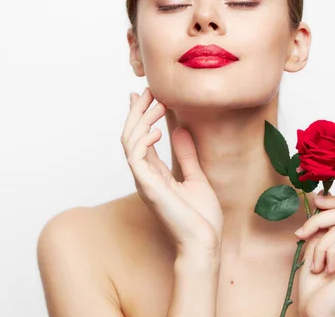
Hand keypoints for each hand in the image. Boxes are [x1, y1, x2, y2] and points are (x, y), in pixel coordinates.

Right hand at [121, 87, 223, 255]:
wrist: (205, 242)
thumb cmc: (201, 217)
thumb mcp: (196, 177)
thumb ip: (186, 155)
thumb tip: (180, 130)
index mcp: (154, 174)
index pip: (141, 139)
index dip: (141, 116)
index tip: (146, 95)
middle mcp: (145, 176)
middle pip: (130, 136)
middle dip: (137, 112)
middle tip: (146, 91)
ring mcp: (144, 182)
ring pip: (129, 143)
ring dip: (140, 120)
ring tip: (155, 104)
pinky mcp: (149, 188)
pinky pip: (136, 158)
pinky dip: (143, 140)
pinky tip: (158, 129)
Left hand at [294, 193, 334, 316]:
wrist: (315, 309)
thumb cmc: (315, 281)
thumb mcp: (316, 242)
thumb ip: (323, 223)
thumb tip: (321, 195)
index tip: (315, 200)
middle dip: (319, 219)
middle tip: (301, 235)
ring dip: (320, 243)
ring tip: (317, 263)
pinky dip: (326, 252)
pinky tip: (326, 269)